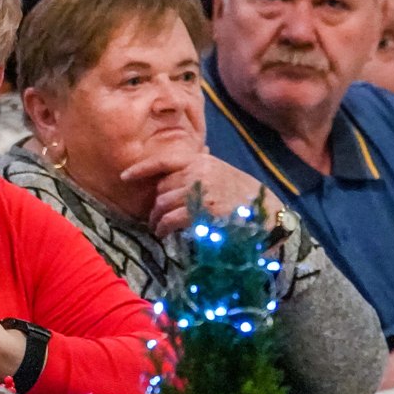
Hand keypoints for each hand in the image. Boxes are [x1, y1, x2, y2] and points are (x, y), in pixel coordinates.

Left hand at [119, 150, 273, 237]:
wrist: (268, 215)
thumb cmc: (244, 196)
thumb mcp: (223, 173)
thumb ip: (201, 169)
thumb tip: (183, 164)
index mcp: (203, 161)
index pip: (166, 160)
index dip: (142, 168)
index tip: (125, 177)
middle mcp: (199, 172)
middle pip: (162, 188)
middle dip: (156, 204)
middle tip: (154, 217)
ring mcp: (201, 191)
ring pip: (163, 204)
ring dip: (157, 219)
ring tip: (158, 228)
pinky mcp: (203, 211)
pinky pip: (171, 219)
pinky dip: (163, 228)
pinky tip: (164, 233)